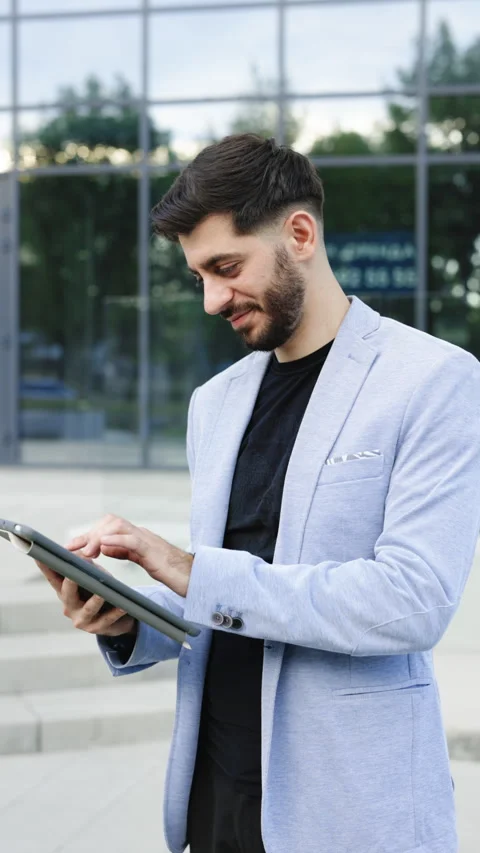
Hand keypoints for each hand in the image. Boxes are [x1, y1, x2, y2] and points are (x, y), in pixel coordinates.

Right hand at [35, 555, 136, 637]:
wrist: (115, 618)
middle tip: (72, 574)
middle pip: (67, 593)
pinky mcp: (96, 628)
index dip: (46, 568)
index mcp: (65, 591)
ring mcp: (82, 619)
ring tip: (102, 593)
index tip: (39, 557)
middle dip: (70, 583)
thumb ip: (86, 565)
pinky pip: (107, 619)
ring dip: (95, 600)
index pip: (53, 577)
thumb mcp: (92, 575)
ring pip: (88, 609)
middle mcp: (69, 606)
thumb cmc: (100, 591)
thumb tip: (84, 552)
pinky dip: (115, 612)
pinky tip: (122, 606)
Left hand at [66, 514, 193, 597]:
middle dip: (89, 534)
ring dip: (98, 536)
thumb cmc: (172, 571)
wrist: (197, 578)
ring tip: (88, 552)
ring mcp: (148, 540)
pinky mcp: (154, 551)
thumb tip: (105, 547)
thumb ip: (125, 551)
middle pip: (110, 522)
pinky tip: (104, 547)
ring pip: (118, 526)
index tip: (69, 548)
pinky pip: (133, 540)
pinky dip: (116, 540)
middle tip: (76, 552)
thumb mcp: (143, 560)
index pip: (108, 528)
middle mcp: (140, 534)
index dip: (87, 536)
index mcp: (136, 538)